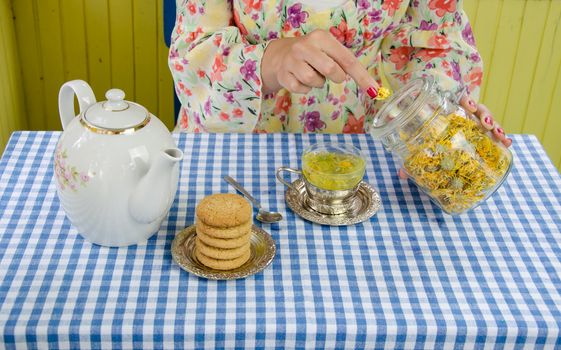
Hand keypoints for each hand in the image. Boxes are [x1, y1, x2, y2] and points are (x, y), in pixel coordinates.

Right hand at [261, 29, 378, 96]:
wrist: (279, 55)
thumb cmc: (312, 54)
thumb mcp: (328, 50)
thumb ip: (345, 63)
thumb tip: (370, 86)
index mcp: (322, 37)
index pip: (347, 59)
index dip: (362, 77)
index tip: (374, 91)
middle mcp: (306, 46)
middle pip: (331, 69)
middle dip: (336, 77)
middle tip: (331, 74)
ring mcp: (292, 60)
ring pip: (313, 81)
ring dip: (318, 83)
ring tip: (313, 74)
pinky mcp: (283, 74)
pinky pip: (300, 89)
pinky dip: (305, 89)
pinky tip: (300, 79)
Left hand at [398, 94, 511, 178]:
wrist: (425, 130)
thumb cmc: (419, 134)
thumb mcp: (414, 142)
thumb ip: (408, 155)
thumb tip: (402, 174)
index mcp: (447, 109)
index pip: (459, 98)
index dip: (466, 100)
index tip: (469, 106)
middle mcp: (462, 113)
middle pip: (477, 109)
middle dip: (485, 116)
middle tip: (487, 125)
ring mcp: (472, 122)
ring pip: (487, 120)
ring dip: (495, 126)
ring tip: (500, 136)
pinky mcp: (479, 132)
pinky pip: (491, 132)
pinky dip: (499, 137)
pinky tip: (506, 144)